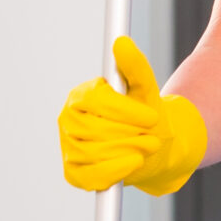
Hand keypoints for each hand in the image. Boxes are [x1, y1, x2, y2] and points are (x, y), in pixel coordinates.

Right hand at [59, 36, 207, 195]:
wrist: (152, 143)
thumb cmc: (147, 113)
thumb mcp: (146, 89)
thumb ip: (136, 66)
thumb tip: (122, 43)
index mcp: (82, 95)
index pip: (97, 101)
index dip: (126, 111)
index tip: (152, 117)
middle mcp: (68, 119)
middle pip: (96, 130)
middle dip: (131, 135)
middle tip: (152, 137)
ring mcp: (68, 146)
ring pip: (94, 153)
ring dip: (127, 152)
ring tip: (146, 147)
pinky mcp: (74, 171)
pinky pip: (87, 177)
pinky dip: (112, 173)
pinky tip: (132, 164)